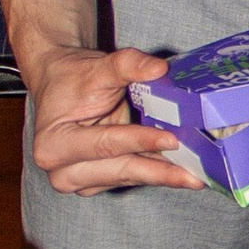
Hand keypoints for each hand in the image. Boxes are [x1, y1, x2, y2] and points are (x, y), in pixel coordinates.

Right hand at [28, 45, 208, 195]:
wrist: (61, 84)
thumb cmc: (74, 78)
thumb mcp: (98, 67)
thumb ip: (127, 65)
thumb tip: (159, 68)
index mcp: (53, 145)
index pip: (105, 145)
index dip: (140, 142)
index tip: (171, 141)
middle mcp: (62, 171)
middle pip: (119, 171)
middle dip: (159, 172)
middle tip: (194, 176)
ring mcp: (80, 180)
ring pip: (129, 177)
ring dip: (162, 176)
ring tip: (196, 176)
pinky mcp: (97, 182)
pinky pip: (132, 177)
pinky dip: (156, 172)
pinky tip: (184, 172)